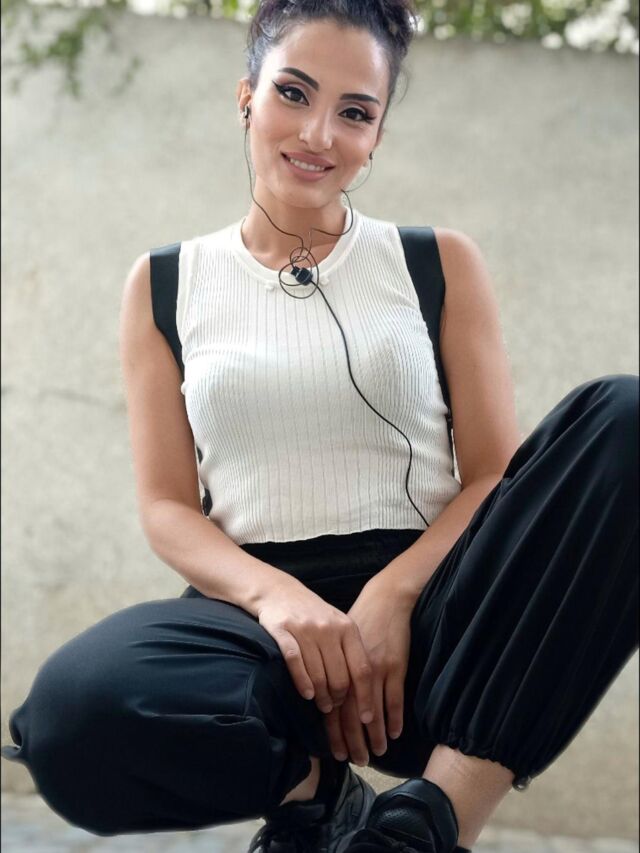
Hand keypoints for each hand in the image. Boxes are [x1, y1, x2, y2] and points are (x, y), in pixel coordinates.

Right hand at [256, 576, 374, 724]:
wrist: (281, 592)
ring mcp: (305, 629)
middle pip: (339, 677)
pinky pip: (295, 663)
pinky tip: (306, 694)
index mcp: (347, 628)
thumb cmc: (314, 615)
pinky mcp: (283, 631)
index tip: (367, 718)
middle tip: (334, 707)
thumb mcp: (339, 626)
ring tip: (321, 704)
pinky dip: (302, 683)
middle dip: (338, 700)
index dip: (365, 696)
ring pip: (318, 675)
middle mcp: (328, 628)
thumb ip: (350, 652)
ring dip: (320, 697)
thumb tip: (364, 691)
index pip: (361, 669)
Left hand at [322, 574, 414, 763]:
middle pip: (351, 714)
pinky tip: (395, 733)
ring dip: (376, 735)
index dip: (334, 732)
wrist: (384, 599)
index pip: (334, 707)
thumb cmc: (360, 621)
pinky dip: (395, 718)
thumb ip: (333, 668)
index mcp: (338, 667)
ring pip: (373, 711)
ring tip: (377, 753)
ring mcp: (376, 670)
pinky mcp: (395, 666)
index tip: (337, 753)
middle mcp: (353, 672)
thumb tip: (324, 694)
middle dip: (354, 740)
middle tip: (357, 761)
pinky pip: (394, 698)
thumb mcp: (340, 644)